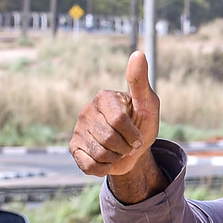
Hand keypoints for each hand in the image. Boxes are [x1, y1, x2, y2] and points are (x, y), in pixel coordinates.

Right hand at [71, 50, 163, 199]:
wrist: (133, 151)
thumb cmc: (142, 123)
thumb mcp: (148, 104)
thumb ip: (140, 81)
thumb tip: (137, 54)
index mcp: (104, 97)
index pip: (118, 120)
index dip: (133, 134)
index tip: (138, 136)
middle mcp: (87, 110)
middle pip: (109, 139)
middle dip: (125, 147)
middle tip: (128, 144)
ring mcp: (78, 129)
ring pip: (99, 154)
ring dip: (116, 158)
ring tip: (118, 150)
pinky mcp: (74, 147)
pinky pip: (89, 165)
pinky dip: (104, 168)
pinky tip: (106, 159)